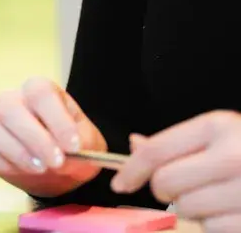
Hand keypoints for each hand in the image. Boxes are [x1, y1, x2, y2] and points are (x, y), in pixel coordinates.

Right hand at [0, 77, 105, 198]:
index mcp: (40, 92)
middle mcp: (13, 102)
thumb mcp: (89, 145)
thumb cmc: (74, 150)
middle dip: (33, 137)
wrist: (62, 172)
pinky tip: (18, 172)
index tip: (73, 146)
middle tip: (55, 161)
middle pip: (8, 107)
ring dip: (13, 150)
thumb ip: (81, 144)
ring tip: (38, 169)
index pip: (39, 91)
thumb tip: (66, 152)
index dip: (55, 118)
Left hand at [110, 111, 240, 231]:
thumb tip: (134, 145)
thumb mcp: (220, 132)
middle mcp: (233, 157)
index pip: (155, 152)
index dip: (130, 170)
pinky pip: (213, 228)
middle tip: (184, 184)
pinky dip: (216, 223)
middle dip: (165, 188)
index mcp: (218, 128)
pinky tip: (232, 208)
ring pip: (187, 210)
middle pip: (165, 184)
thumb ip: (177, 141)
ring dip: (193, 207)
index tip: (121, 183)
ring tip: (218, 194)